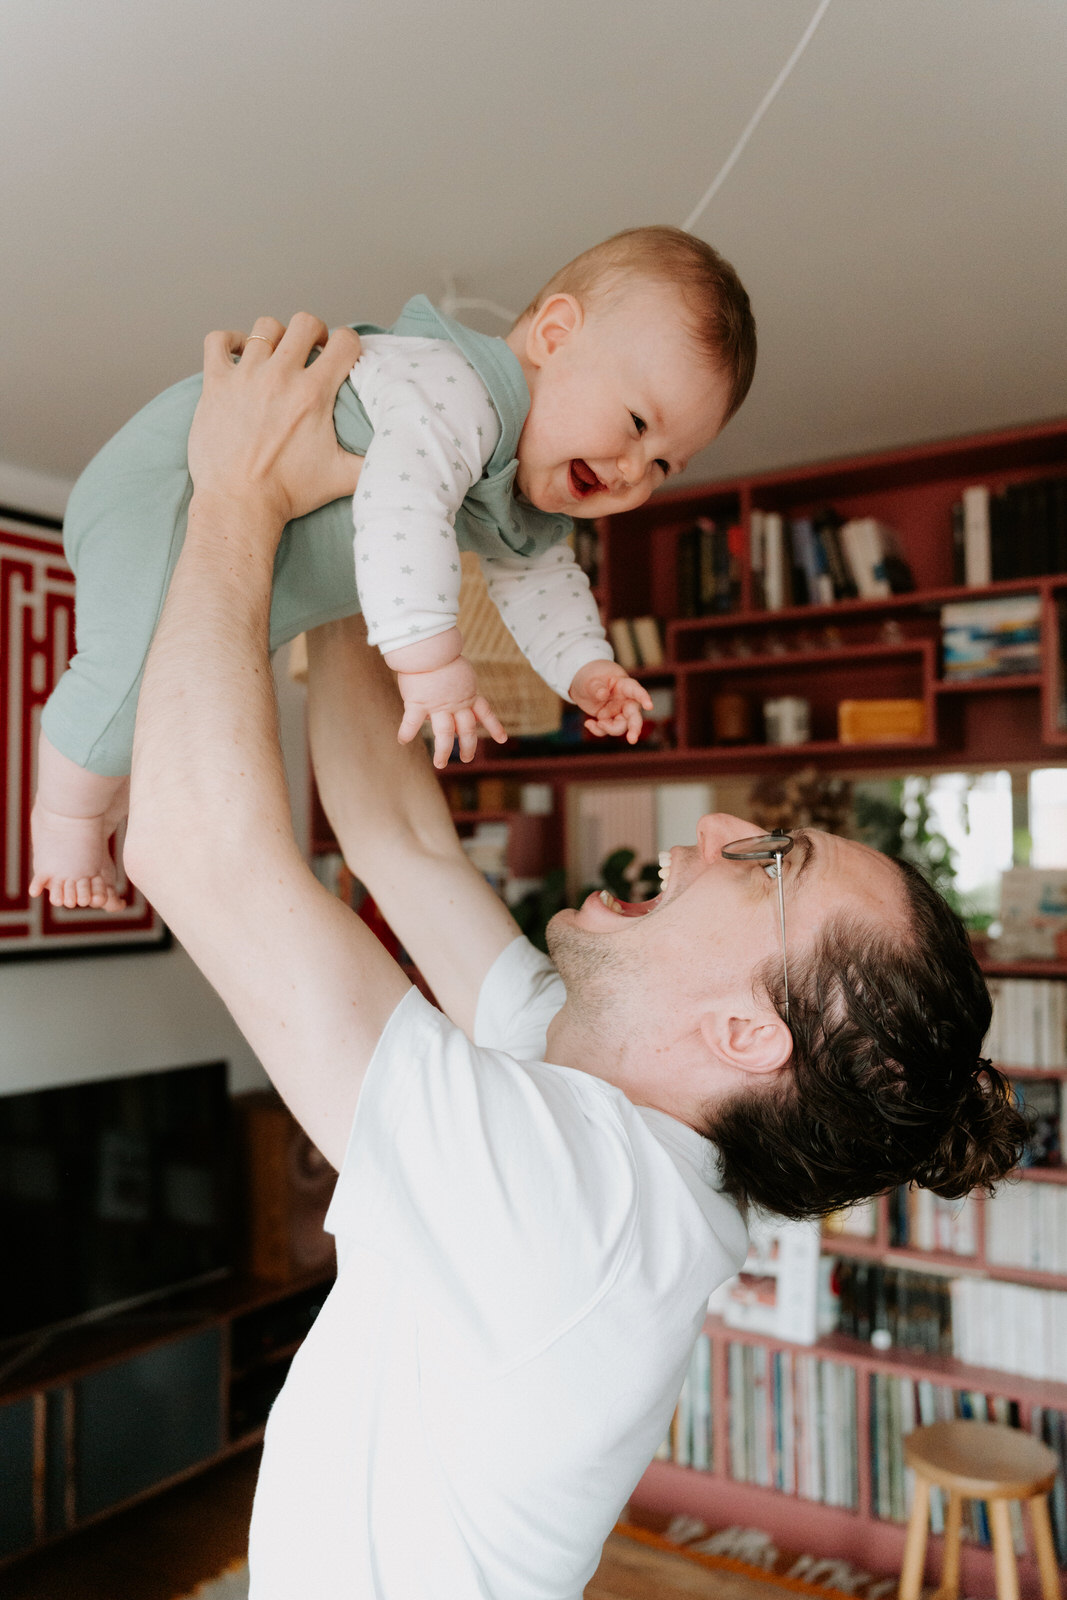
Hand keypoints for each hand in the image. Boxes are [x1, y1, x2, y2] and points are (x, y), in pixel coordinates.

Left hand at [187, 314, 363, 531]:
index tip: (342, 357)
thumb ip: (373, 463)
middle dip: (314, 334)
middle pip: (305, 323)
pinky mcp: (216, 383)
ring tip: (276, 358)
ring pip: (265, 328)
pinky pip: (218, 341)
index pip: (344, 342)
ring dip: (275, 338)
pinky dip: (228, 342)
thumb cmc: (288, 493)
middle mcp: (280, 377)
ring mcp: (245, 376)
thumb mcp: (341, 478)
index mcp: (313, 394)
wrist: (239, 504)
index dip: (349, 345)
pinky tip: (238, 357)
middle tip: (311, 353)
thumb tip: (402, 457)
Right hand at [395, 655, 507, 767]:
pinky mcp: (418, 702)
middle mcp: (456, 704)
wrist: (430, 646)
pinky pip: (412, 722)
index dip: (494, 727)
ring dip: (444, 751)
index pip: (485, 713)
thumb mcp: (460, 671)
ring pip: (445, 734)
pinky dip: (407, 732)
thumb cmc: (441, 653)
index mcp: (468, 694)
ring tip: (441, 764)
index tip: (502, 740)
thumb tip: (454, 695)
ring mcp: (437, 705)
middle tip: (468, 759)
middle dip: (469, 746)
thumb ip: (460, 685)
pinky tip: (402, 741)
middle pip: (467, 730)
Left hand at [569, 659, 652, 743]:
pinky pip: (608, 730)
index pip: (637, 691)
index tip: (650, 706)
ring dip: (608, 729)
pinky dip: (598, 730)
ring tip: (590, 723)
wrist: (584, 685)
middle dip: (634, 728)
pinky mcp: (611, 720)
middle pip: (634, 716)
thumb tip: (603, 695)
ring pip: (621, 727)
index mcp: (625, 686)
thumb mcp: (590, 680)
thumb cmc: (591, 677)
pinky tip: (588, 723)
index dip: (644, 698)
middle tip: (632, 740)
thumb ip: (597, 687)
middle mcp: (626, 701)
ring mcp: (619, 712)